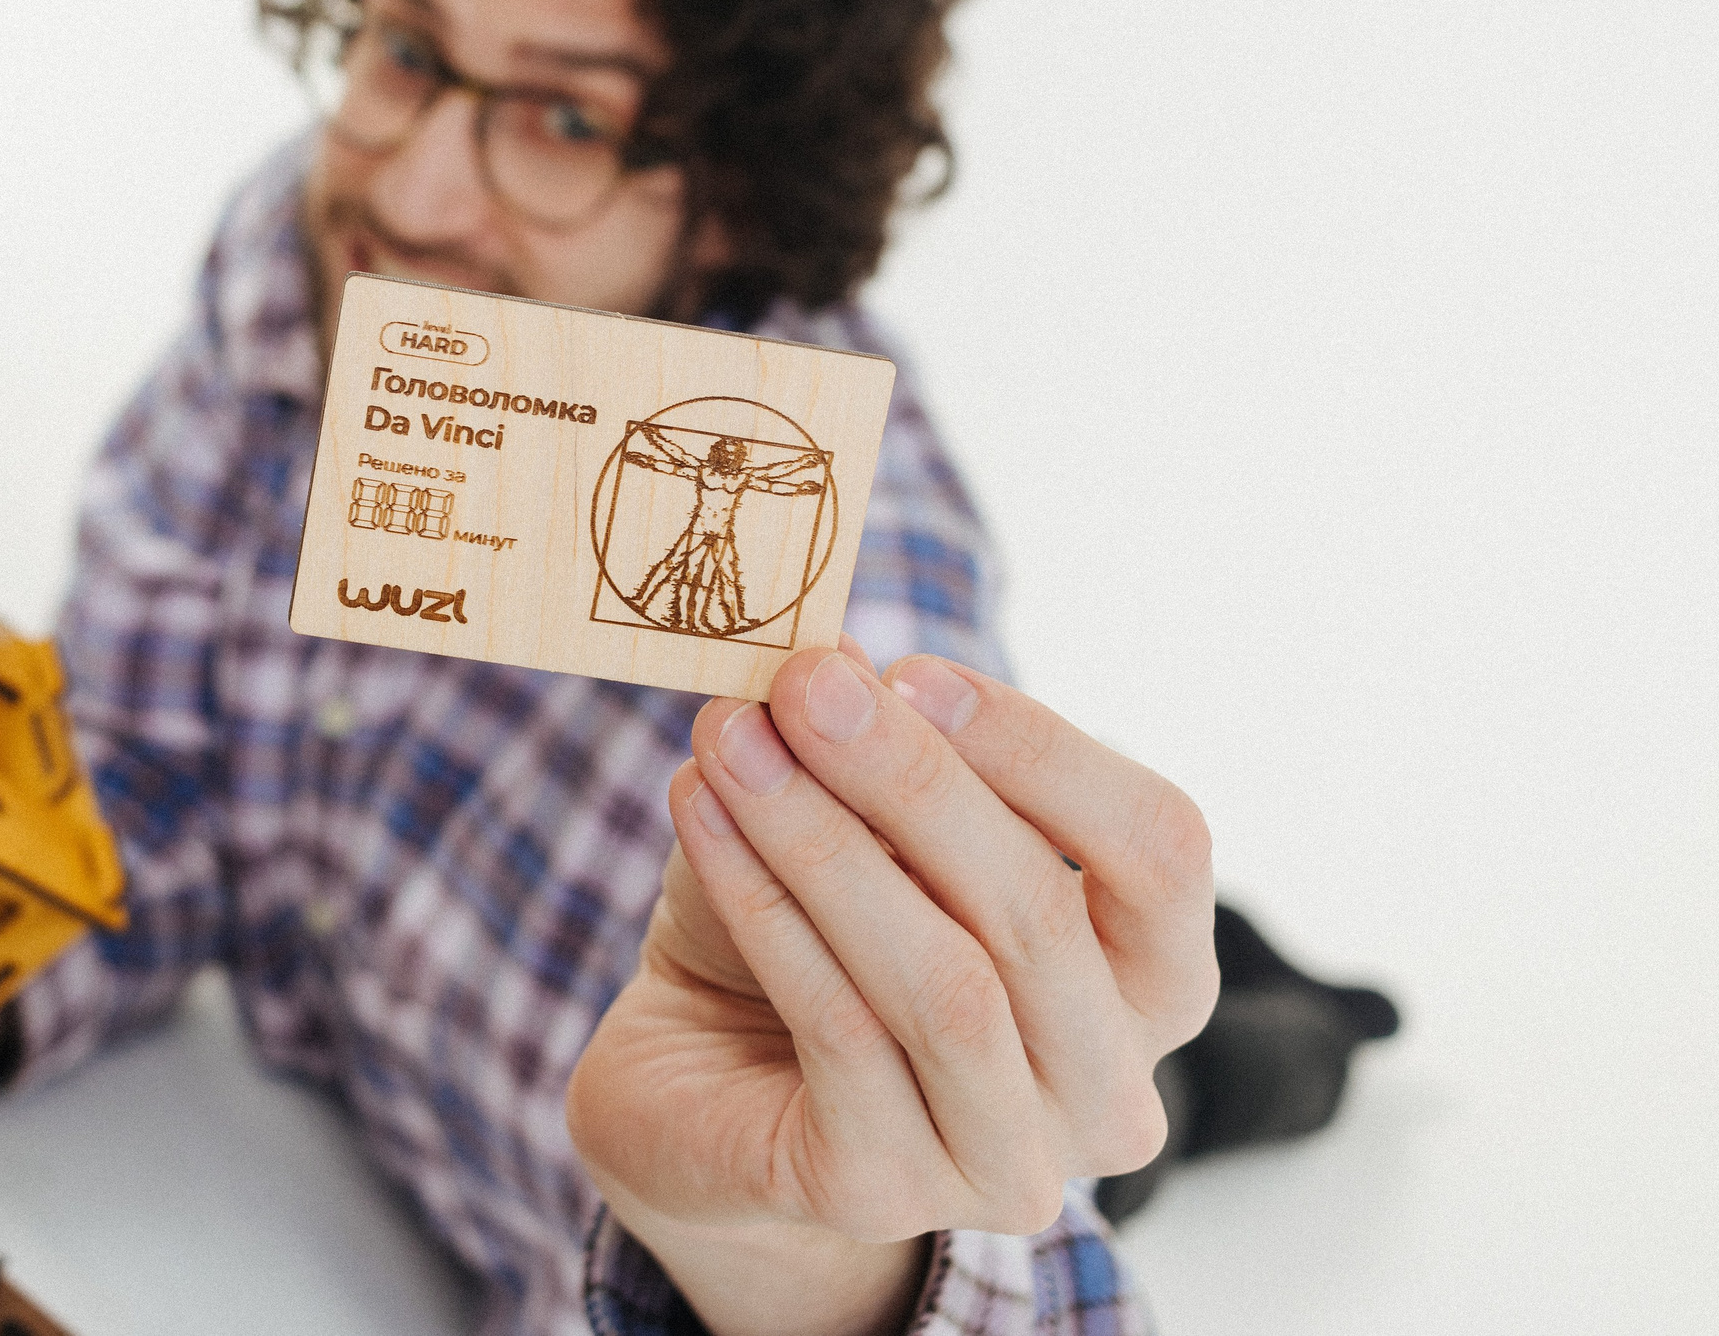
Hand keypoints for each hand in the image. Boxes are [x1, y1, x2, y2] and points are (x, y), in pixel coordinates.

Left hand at [566, 641, 1215, 1335]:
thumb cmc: (819, 931)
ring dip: (825, 839)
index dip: (1044, 751)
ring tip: (730, 738)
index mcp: (1151, 980)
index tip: (911, 670)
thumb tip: (841, 666)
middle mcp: (1109, 1090)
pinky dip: (764, 904)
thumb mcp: (865, 822)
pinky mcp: (883, 1193)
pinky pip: (838, 1030)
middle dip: (910, 780)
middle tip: (802, 684)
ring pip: (944, 983)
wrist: (699, 1079)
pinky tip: (701, 815)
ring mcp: (1006, 1162)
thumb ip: (881, 751)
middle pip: (1040, 913)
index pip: (1160, 848)